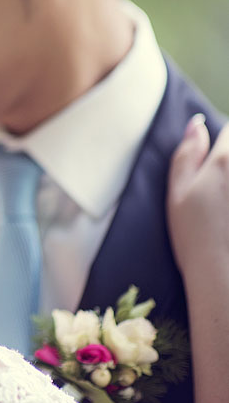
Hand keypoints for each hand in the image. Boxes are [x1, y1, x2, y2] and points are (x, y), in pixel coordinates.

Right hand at [168, 114, 228, 274]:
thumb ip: (187, 154)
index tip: (218, 163)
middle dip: (228, 163)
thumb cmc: (196, 238)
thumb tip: (196, 124)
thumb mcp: (178, 193)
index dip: (224, 143)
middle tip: (220, 193)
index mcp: (226, 160)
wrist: (226, 279)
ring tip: (224, 208)